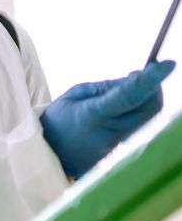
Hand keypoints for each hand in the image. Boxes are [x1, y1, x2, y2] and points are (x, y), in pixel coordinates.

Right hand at [40, 60, 175, 178]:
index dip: (150, 79)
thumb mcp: (75, 95)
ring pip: (151, 117)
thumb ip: (106, 87)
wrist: (52, 156)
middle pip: (150, 107)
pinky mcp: (125, 152)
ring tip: (125, 93)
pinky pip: (144, 127)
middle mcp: (110, 133)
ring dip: (147, 99)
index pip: (129, 96)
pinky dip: (140, 111)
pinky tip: (125, 109)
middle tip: (139, 75)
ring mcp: (119, 146)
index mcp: (91, 115)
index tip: (168, 64)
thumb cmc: (61, 120)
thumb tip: (137, 80)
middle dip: (153, 87)